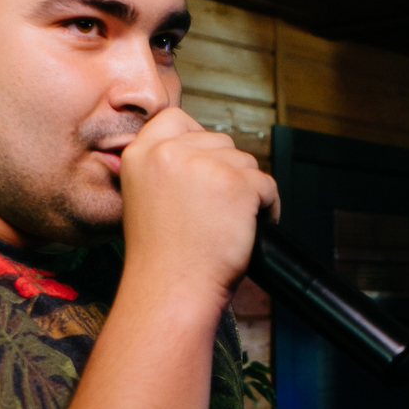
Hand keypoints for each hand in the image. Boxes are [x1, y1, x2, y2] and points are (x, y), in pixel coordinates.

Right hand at [119, 107, 278, 303]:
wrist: (171, 290)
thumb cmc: (161, 258)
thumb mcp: (143, 199)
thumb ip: (163, 169)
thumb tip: (200, 153)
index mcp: (140, 154)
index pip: (175, 118)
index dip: (196, 139)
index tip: (204, 165)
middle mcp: (168, 152)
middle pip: (218, 141)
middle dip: (225, 171)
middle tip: (218, 209)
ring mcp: (204, 164)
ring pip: (245, 162)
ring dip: (246, 191)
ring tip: (230, 223)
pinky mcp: (236, 183)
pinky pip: (267, 185)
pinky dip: (267, 208)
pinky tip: (250, 229)